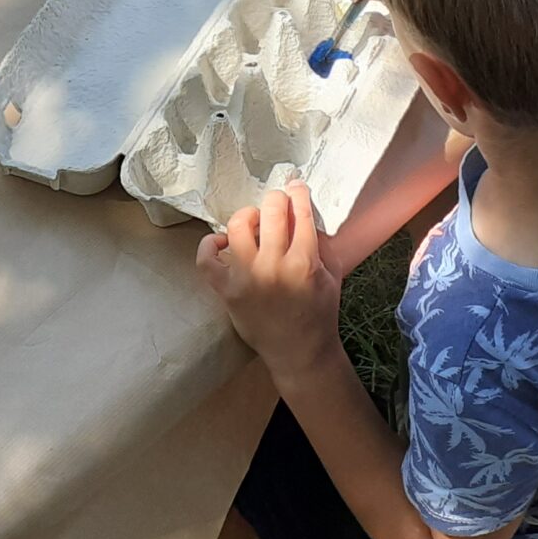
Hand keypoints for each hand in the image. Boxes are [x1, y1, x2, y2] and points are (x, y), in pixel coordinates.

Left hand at [196, 179, 343, 384]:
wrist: (299, 352)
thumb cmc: (319, 312)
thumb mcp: (331, 274)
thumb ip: (320, 242)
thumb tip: (302, 211)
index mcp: (305, 262)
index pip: (299, 212)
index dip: (297, 192)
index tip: (294, 186)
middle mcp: (274, 266)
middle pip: (270, 211)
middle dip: (276, 199)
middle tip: (277, 203)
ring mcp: (247, 278)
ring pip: (238, 226)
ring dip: (247, 216)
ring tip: (254, 222)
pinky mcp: (226, 290)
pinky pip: (206, 259)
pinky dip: (210, 244)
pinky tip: (222, 242)